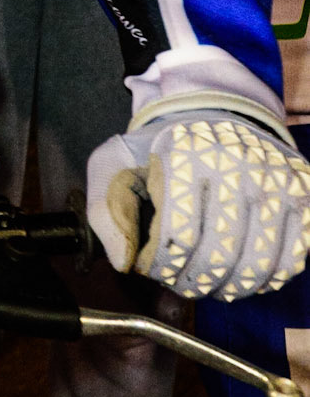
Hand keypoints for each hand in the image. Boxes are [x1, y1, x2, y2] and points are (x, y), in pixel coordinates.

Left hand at [87, 107, 309, 300]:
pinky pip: (292, 256)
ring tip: (210, 284)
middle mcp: (235, 166)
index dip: (164, 266)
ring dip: (230, 287)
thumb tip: (124, 263)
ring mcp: (273, 180)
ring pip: (257, 264)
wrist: (212, 109)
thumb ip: (107, 211)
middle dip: (194, 282)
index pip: (179, 235)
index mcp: (184, 157)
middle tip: (181, 283)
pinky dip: (267, 278)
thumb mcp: (116, 163)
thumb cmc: (161, 147)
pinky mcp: (300, 192)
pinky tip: (244, 277)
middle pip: (219, 256)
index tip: (154, 270)